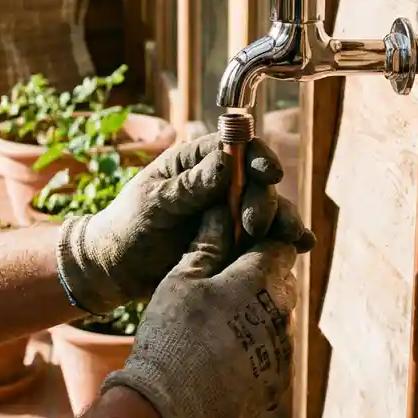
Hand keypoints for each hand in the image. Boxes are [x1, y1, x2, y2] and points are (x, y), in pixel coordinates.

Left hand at [56, 132, 313, 314]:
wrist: (117, 270)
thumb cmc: (128, 226)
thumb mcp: (154, 203)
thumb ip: (189, 186)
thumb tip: (226, 160)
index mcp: (198, 161)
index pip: (238, 148)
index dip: (258, 157)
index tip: (267, 173)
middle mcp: (220, 184)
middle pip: (257, 182)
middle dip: (262, 200)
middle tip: (252, 226)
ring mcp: (230, 214)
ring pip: (268, 211)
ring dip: (281, 221)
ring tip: (293, 240)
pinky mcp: (236, 243)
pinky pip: (265, 239)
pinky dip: (283, 242)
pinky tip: (300, 249)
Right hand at [102, 209, 298, 417]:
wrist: (172, 405)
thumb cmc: (173, 333)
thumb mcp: (183, 278)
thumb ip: (210, 242)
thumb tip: (223, 211)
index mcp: (261, 278)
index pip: (279, 243)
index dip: (260, 241)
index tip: (238, 246)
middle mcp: (283, 310)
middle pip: (282, 280)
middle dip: (260, 277)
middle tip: (223, 285)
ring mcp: (284, 348)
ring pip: (279, 316)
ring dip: (259, 313)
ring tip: (220, 325)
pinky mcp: (280, 379)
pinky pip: (275, 351)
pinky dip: (257, 347)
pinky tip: (225, 354)